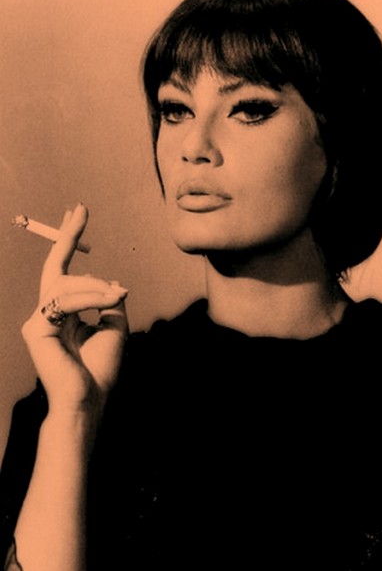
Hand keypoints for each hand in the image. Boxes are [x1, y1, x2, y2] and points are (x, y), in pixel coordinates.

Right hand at [21, 204, 128, 424]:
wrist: (89, 398)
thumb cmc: (100, 368)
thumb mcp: (114, 326)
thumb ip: (109, 301)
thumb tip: (112, 282)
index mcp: (64, 312)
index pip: (64, 271)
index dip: (69, 242)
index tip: (76, 214)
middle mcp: (48, 312)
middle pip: (57, 266)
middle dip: (68, 235)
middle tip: (80, 209)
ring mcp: (39, 320)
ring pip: (67, 283)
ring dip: (98, 288)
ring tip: (119, 296)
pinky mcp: (37, 328)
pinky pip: (66, 300)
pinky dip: (91, 298)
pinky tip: (110, 300)